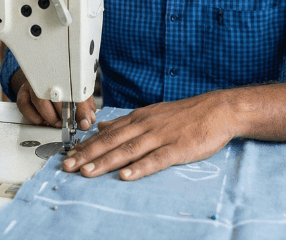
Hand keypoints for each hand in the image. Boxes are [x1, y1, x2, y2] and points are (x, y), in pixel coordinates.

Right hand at [15, 80, 95, 130]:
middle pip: (54, 95)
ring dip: (49, 117)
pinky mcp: (23, 94)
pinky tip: (42, 120)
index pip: (75, 90)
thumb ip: (85, 109)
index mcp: (66, 76)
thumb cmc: (65, 90)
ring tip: (57, 123)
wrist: (45, 81)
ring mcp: (34, 85)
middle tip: (67, 123)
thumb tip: (87, 121)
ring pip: (39, 100)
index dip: (81, 108)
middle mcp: (48, 78)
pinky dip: (34, 117)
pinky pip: (24, 106)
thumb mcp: (80, 98)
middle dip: (63, 114)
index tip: (83, 121)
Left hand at [62, 92, 236, 180]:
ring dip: (106, 161)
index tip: (68, 155)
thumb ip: (126, 123)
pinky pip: (156, 159)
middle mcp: (145, 126)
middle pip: (112, 141)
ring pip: (128, 150)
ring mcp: (161, 136)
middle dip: (87, 154)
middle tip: (68, 166)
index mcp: (138, 119)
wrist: (218, 109)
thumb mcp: (152, 114)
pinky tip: (125, 176)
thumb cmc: (185, 115)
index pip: (106, 133)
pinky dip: (139, 168)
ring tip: (87, 172)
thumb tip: (102, 126)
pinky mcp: (178, 148)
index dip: (86, 145)